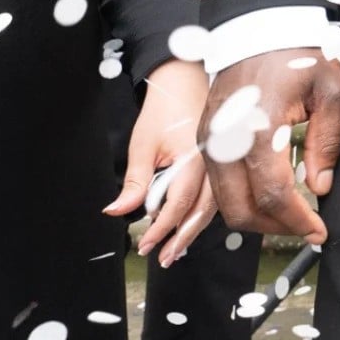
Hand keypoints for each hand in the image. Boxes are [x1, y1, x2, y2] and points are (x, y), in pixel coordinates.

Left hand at [108, 60, 215, 266]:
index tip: (146, 245)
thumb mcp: (142, 146)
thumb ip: (135, 183)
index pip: (179, 205)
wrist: (184, 81)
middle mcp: (214, 164)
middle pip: (201, 212)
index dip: (161, 229)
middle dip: (181, 238)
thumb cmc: (165, 108)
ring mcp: (221, 164)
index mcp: (196, 159)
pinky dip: (201, 212)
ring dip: (193, 229)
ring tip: (177, 249)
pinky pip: (215, 195)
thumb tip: (117, 211)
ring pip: (212, 207)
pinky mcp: (221, 163)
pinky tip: (190, 224)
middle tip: (165, 258)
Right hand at [199, 50, 339, 241]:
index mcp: (258, 130)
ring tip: (290, 215)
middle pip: (241, 209)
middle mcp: (225, 141)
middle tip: (307, 227)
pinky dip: (240, 198)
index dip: (298, 221)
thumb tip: (319, 186)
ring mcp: (209, 140)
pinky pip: (217, 183)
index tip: (319, 231)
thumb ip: (326, 143)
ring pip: (223, 202)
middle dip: (275, 227)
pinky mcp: (205, 138)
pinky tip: (268, 194)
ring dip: (256, 217)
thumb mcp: (330, 93)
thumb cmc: (299, 54)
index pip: (274, 195)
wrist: (258, 26)